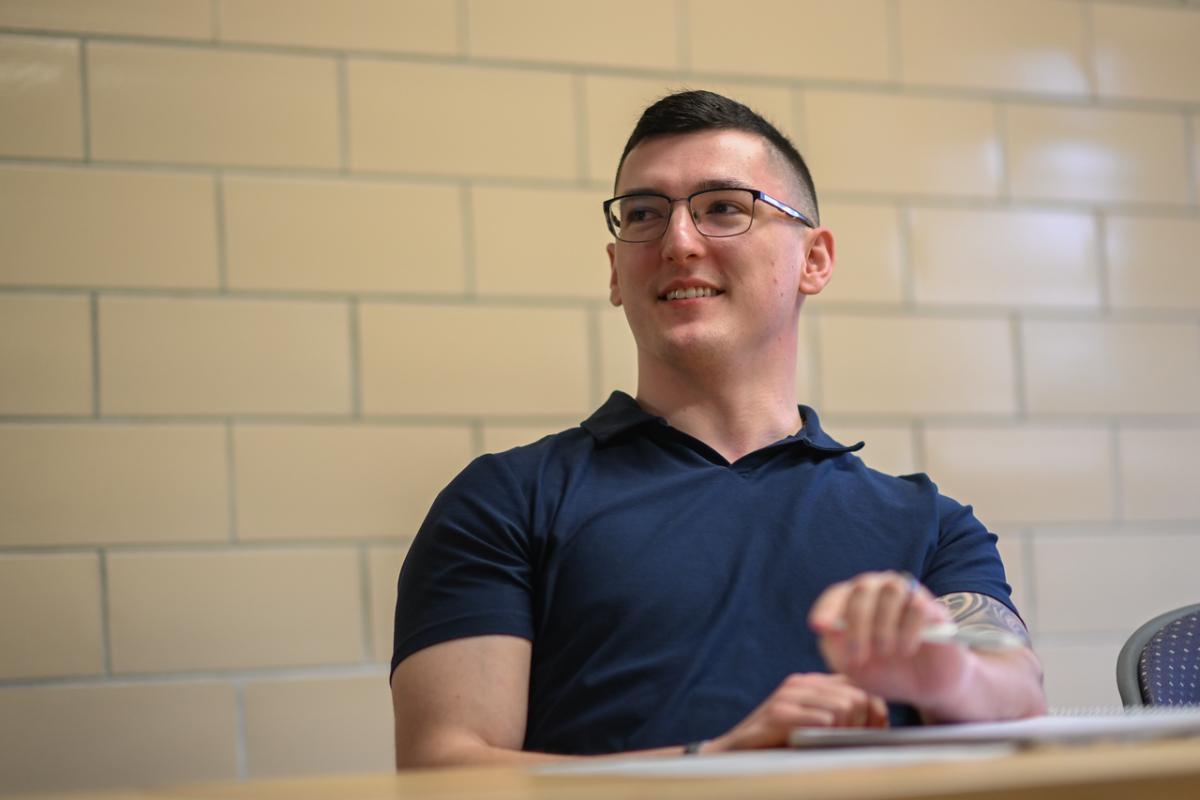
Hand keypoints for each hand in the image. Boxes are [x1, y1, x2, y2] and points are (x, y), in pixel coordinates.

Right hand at [707, 673, 887, 751]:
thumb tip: (880, 717)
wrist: (736, 756)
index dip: (875, 711)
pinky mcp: (778, 714)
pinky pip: (824, 719)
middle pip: (858, 696)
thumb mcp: (815, 728)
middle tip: (850, 744)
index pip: (860, 685)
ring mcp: (788, 695)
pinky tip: (816, 745)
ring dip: (845, 733)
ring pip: (845, 706)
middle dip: (862, 725)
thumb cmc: (780, 747)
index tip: (873, 733)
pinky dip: (827, 736)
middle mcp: (801, 683)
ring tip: (831, 747)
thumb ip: (842, 716)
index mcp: (812, 683)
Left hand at [808, 571, 971, 709]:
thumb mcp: (855, 668)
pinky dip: (909, 629)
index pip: (836, 595)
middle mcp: (880, 591)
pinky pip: (918, 605)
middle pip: (862, 590)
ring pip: (891, 591)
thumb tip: (825, 627)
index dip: (826, 609)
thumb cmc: (885, 673)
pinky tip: (907, 649)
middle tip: (859, 658)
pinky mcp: (934, 607)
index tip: (819, 627)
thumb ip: (836, 648)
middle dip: (856, 625)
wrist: (925, 689)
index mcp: (856, 602)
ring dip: (883, 625)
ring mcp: (908, 596)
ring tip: (886, 652)